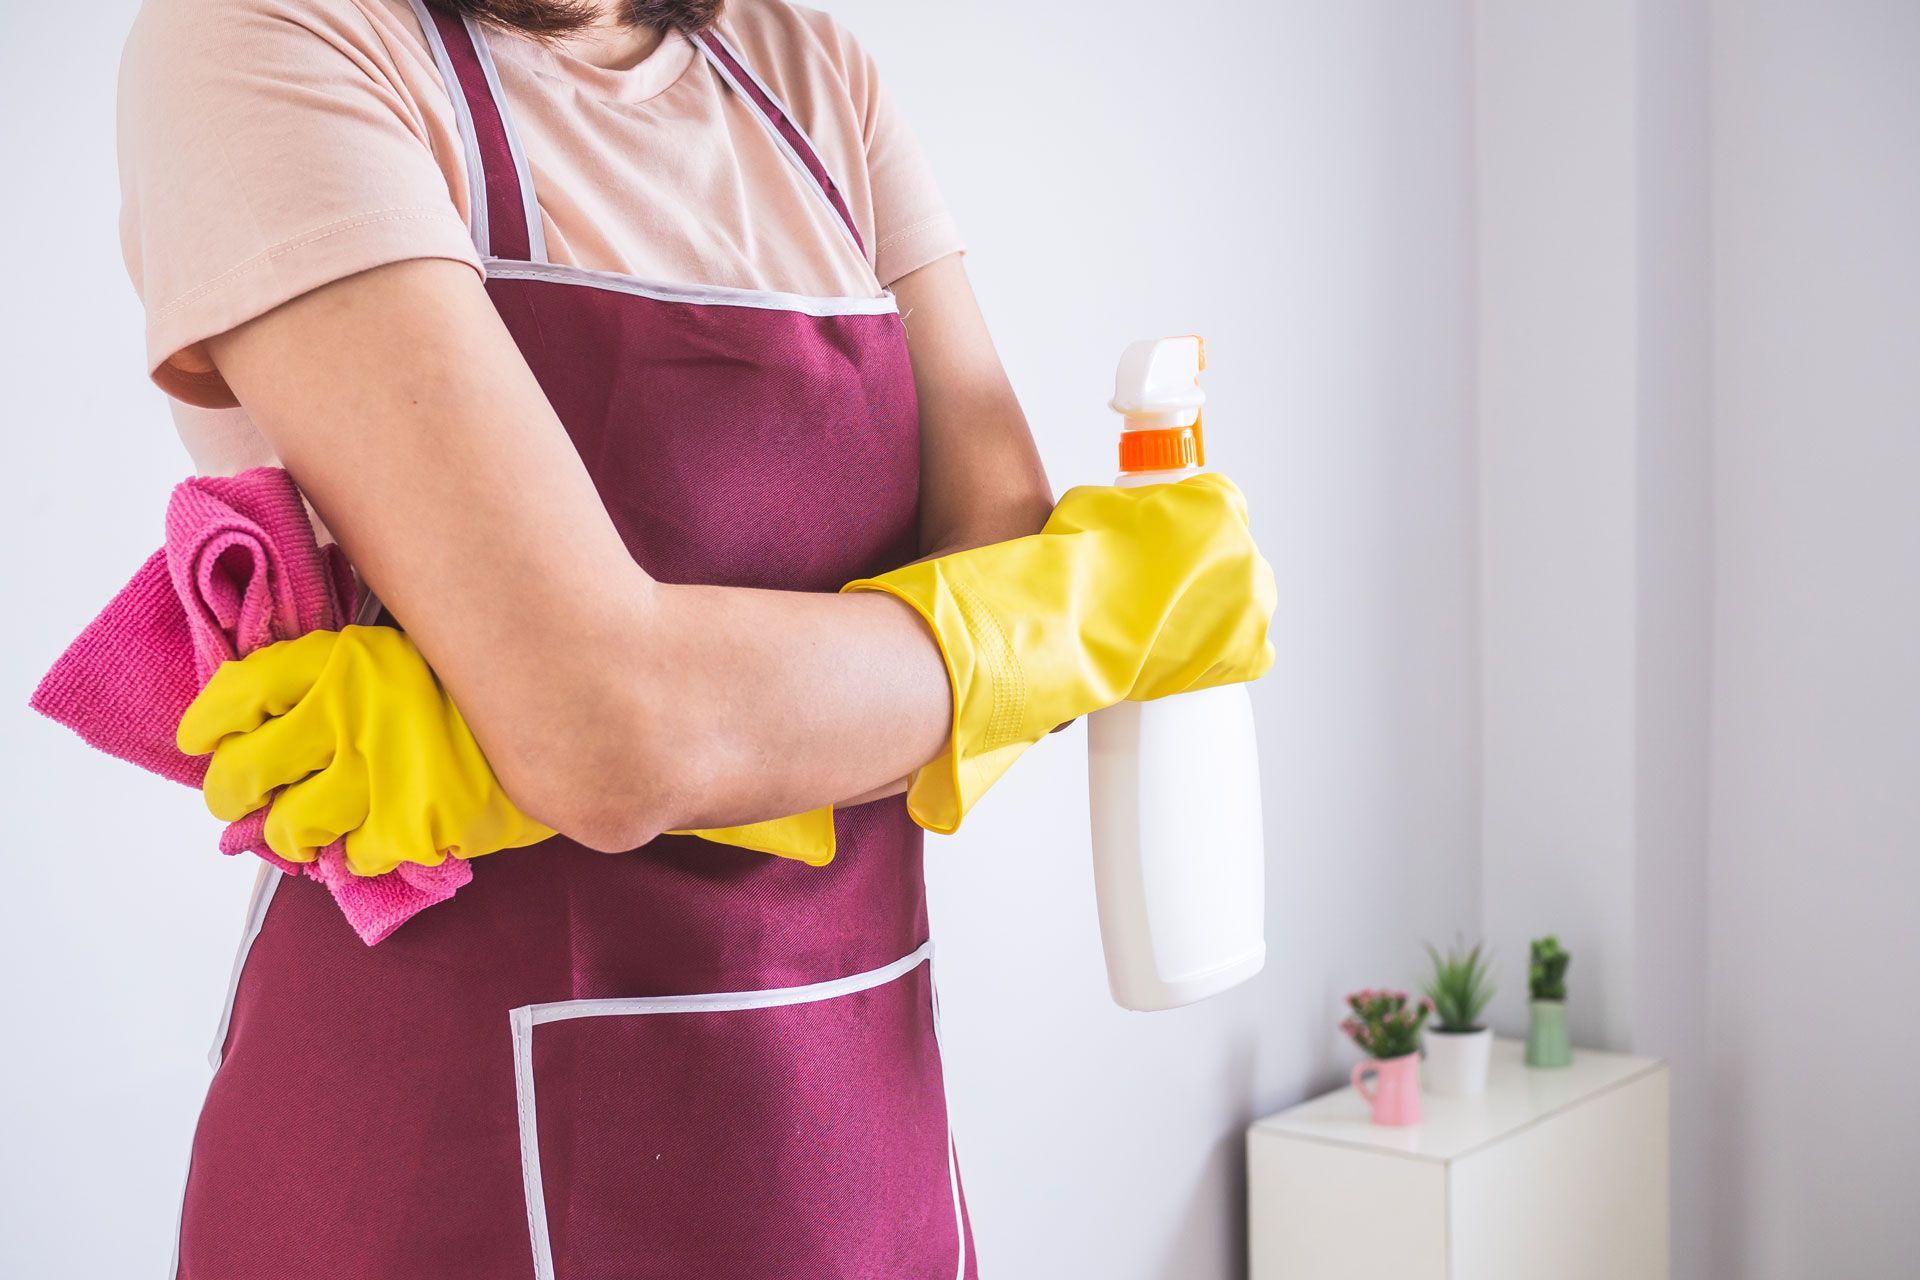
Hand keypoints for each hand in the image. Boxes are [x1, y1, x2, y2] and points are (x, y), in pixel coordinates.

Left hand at [177, 626, 553, 875]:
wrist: (579, 712)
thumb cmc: (489, 682)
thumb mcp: (416, 646)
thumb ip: (354, 666)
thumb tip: (285, 702)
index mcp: (348, 659)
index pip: (243, 691)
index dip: (210, 724)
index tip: (204, 740)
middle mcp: (353, 713)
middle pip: (246, 769)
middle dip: (234, 794)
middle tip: (243, 801)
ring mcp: (382, 774)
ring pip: (291, 827)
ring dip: (290, 835)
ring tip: (304, 830)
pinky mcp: (414, 826)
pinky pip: (355, 858)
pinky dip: (358, 855)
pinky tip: (372, 839)